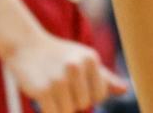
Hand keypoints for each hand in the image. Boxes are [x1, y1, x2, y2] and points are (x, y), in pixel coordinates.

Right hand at [6, 33, 126, 112]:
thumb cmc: (60, 56)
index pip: (99, 95)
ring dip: (60, 106)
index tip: (75, 81)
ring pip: (69, 112)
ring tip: (52, 86)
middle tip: (61, 83)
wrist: (27, 46)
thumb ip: (104, 77)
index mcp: (90, 58)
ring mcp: (59, 79)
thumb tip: (125, 89)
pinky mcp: (43, 90)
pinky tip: (44, 95)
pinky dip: (50, 110)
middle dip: (72, 99)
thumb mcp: (83, 59)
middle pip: (83, 104)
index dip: (87, 93)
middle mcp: (76, 66)